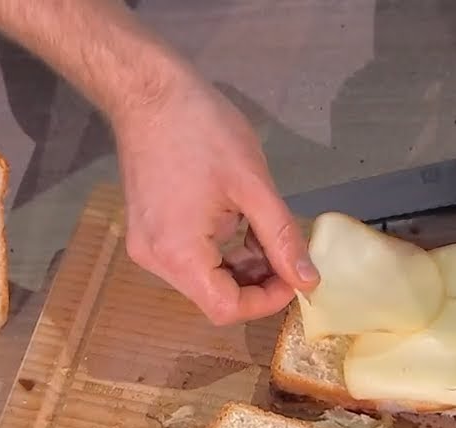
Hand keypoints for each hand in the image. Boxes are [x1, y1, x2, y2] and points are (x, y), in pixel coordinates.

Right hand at [111, 59, 318, 325]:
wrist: (149, 91)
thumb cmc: (202, 130)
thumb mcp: (253, 185)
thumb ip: (282, 239)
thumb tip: (308, 282)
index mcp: (178, 254)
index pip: (226, 308)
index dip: (266, 301)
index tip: (295, 277)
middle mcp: (155, 261)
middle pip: (214, 296)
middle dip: (257, 282)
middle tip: (285, 252)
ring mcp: (147, 246)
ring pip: (204, 279)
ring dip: (240, 266)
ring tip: (264, 232)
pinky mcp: (148, 232)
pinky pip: (189, 258)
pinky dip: (220, 251)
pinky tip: (240, 224)